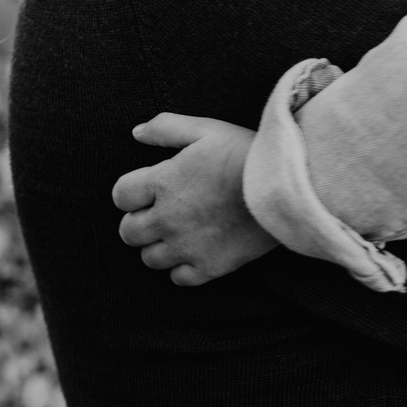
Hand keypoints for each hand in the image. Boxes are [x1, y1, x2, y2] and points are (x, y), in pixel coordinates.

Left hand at [111, 113, 279, 285]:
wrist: (285, 186)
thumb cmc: (245, 152)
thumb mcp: (206, 128)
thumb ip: (166, 127)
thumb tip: (136, 133)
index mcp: (162, 182)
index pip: (120, 195)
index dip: (131, 192)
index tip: (148, 190)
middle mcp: (167, 218)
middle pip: (128, 232)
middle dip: (139, 222)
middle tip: (160, 213)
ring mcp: (187, 246)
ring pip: (149, 258)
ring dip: (158, 246)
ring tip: (179, 232)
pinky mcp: (209, 266)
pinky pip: (178, 278)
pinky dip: (182, 268)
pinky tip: (195, 251)